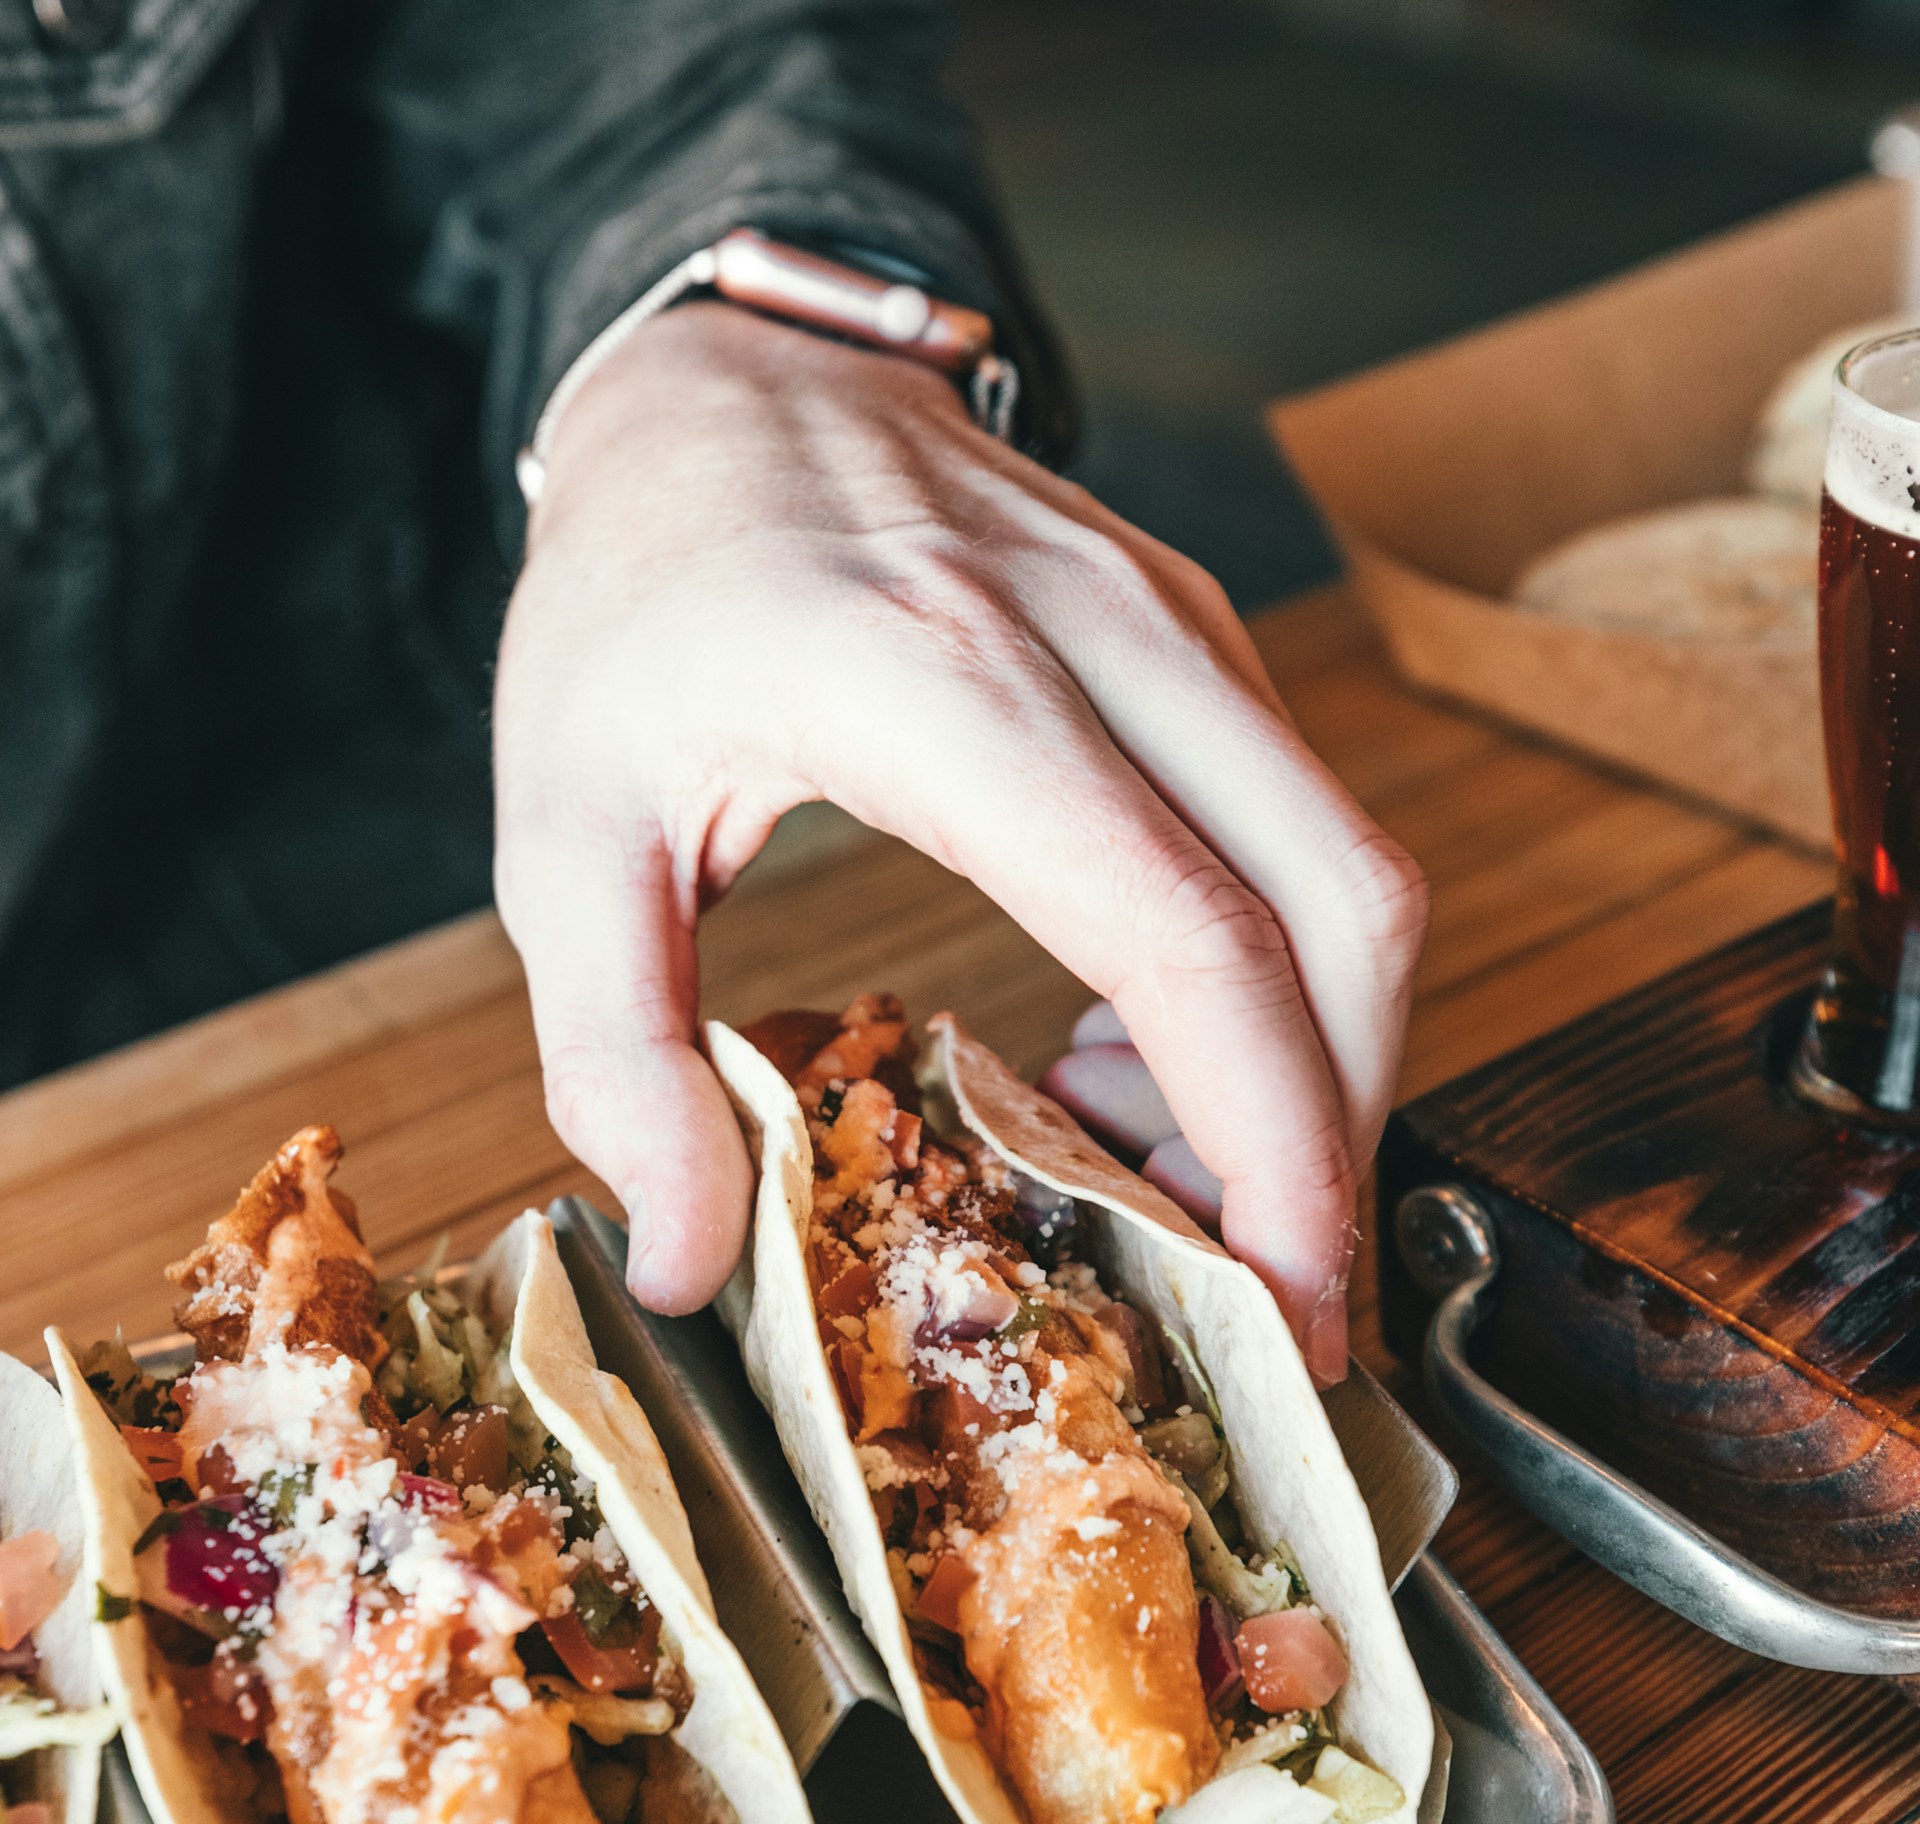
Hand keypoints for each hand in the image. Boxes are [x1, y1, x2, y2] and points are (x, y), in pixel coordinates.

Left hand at [493, 303, 1426, 1381]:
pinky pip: (1301, 829)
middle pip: (1343, 913)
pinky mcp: (1199, 637)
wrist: (721, 383)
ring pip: (1352, 875)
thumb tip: (700, 1260)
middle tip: (1256, 1289)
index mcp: (947, 688)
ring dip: (1303, 1057)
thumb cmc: (637, 599)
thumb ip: (617, 1055)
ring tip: (1134, 1153)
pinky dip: (1271, 976)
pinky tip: (1129, 1041)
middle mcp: (1110, 640)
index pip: (1194, 938)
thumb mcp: (562, 830)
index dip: (1271, 1141)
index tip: (1284, 1303)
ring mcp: (1179, 624)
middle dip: (1336, 1131)